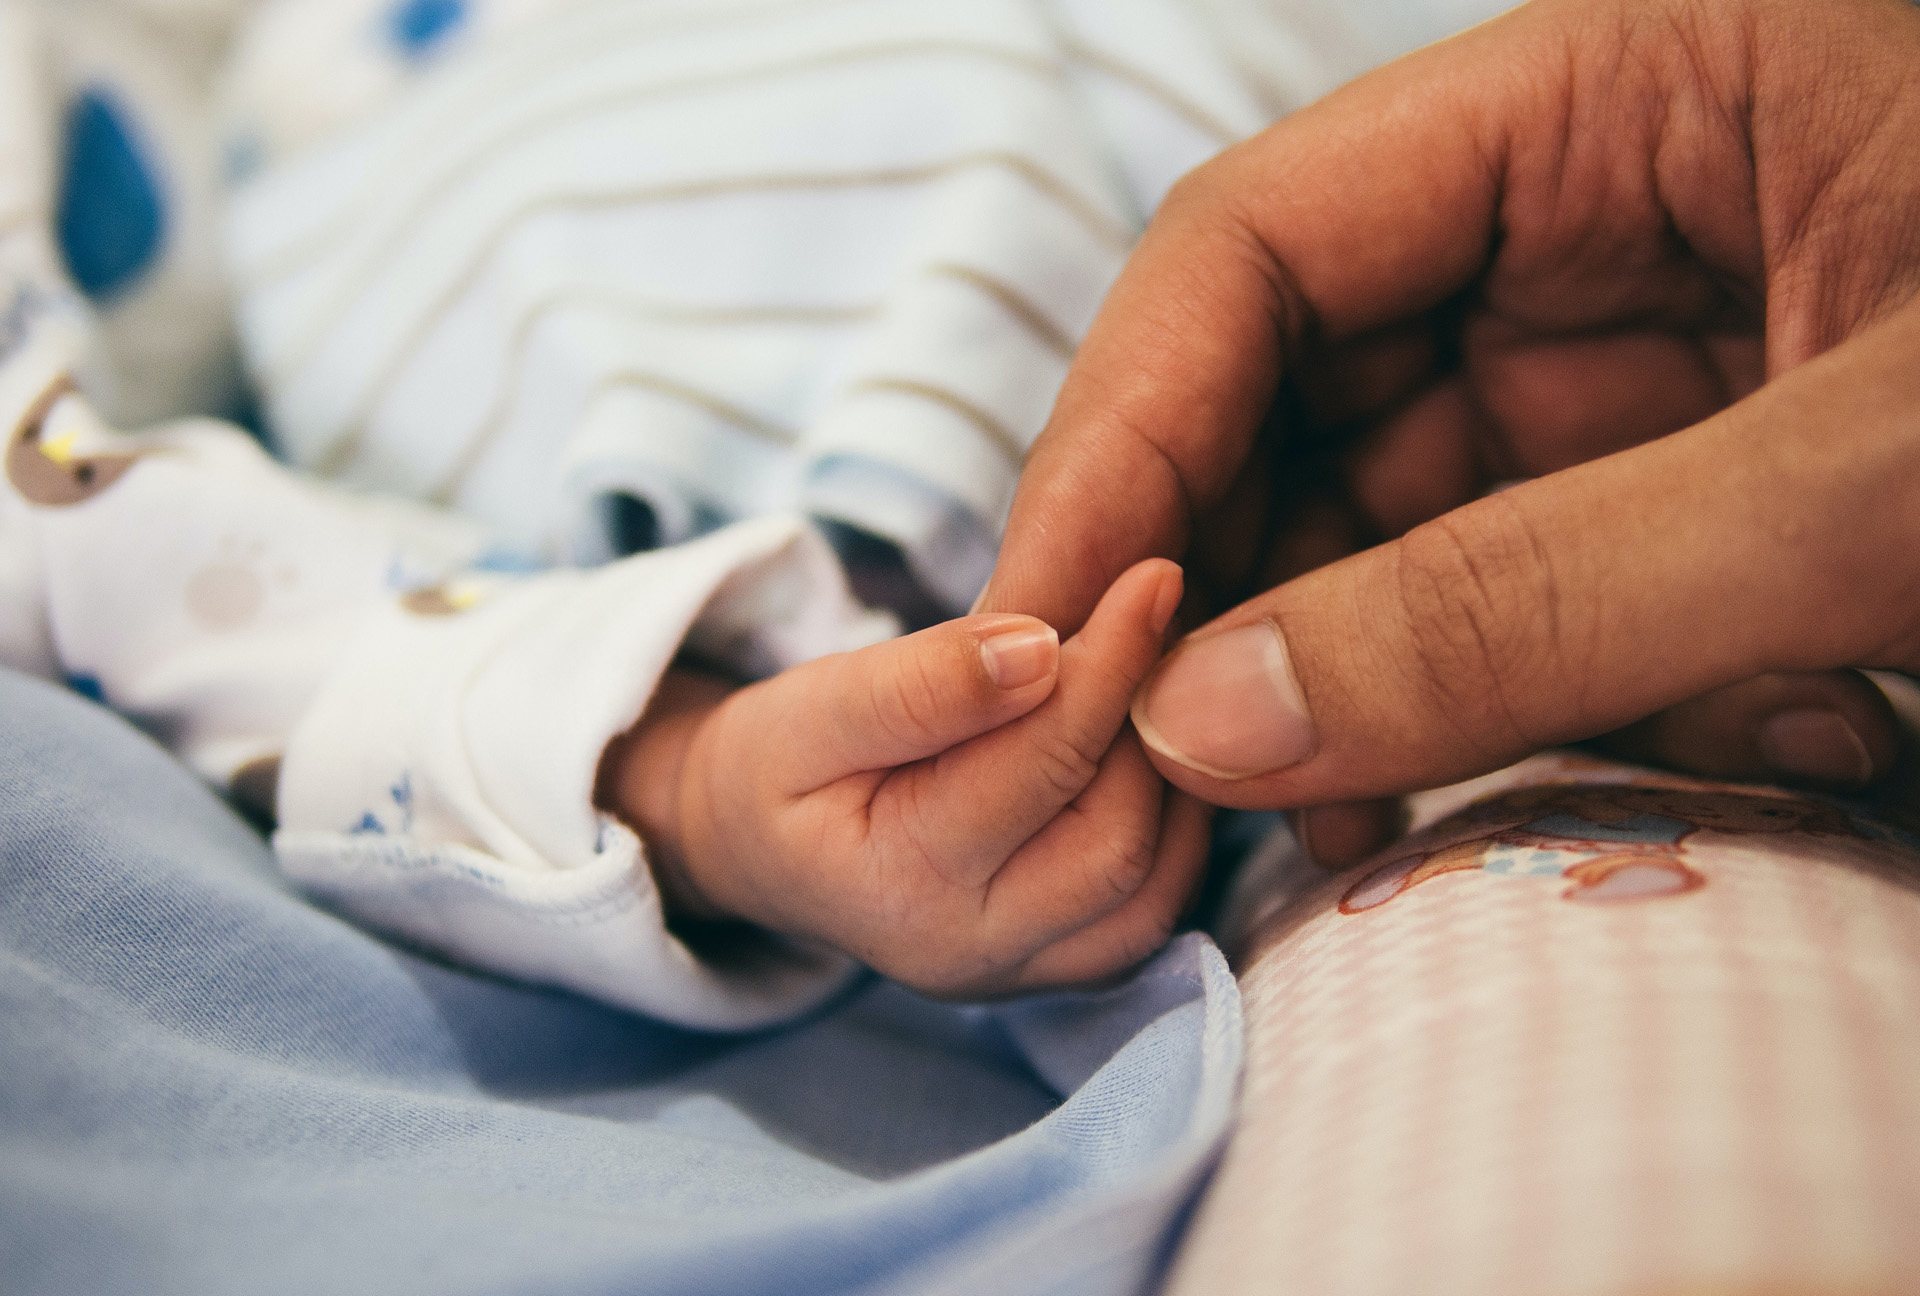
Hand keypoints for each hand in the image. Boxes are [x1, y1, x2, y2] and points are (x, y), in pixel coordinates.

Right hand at [599, 560, 1210, 997]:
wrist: (760, 846)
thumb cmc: (780, 765)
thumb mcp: (813, 707)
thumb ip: (919, 683)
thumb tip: (1042, 650)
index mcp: (900, 885)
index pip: (1041, 764)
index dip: (1109, 662)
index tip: (1152, 576)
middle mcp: (970, 953)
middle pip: (1116, 838)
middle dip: (1148, 723)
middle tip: (1159, 624)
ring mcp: (1020, 975)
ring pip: (1154, 884)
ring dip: (1173, 775)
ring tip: (1153, 679)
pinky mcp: (1058, 969)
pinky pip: (1154, 908)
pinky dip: (1174, 825)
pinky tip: (1149, 747)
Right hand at [979, 0, 1919, 859]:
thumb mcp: (1870, 490)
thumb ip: (1537, 605)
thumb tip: (1206, 725)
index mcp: (1617, 95)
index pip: (1256, 244)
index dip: (1120, 439)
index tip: (1041, 624)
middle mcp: (1590, 219)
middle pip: (1294, 396)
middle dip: (1225, 594)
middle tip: (1166, 776)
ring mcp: (1634, 359)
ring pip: (1392, 524)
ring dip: (1354, 689)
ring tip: (1335, 836)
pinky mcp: (1686, 487)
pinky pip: (1516, 597)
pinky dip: (1494, 710)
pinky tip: (1501, 799)